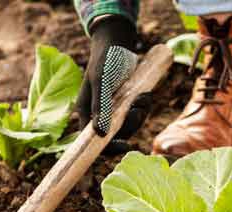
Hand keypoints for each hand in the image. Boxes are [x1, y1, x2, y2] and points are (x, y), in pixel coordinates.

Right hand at [77, 16, 151, 152]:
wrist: (116, 44)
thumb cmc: (104, 60)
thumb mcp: (101, 82)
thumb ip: (100, 107)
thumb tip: (100, 134)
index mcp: (86, 113)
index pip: (94, 141)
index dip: (109, 148)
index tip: (126, 145)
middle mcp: (99, 115)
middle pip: (117, 135)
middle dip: (131, 125)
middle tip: (137, 110)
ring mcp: (113, 111)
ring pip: (130, 125)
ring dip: (140, 114)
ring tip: (142, 97)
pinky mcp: (126, 105)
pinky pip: (138, 114)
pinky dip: (144, 107)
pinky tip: (145, 94)